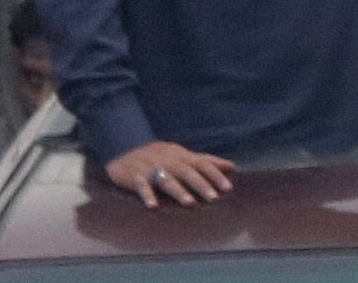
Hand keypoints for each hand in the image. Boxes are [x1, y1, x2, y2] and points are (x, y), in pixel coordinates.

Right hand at [98, 143, 234, 206]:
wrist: (124, 149)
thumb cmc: (160, 156)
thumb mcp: (183, 156)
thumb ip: (207, 162)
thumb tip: (233, 167)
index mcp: (182, 156)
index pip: (202, 164)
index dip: (216, 175)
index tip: (228, 188)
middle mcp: (169, 161)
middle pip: (187, 172)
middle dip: (201, 185)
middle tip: (214, 198)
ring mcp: (151, 168)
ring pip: (167, 179)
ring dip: (179, 191)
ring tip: (190, 203)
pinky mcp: (134, 177)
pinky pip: (141, 186)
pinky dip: (147, 195)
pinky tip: (153, 207)